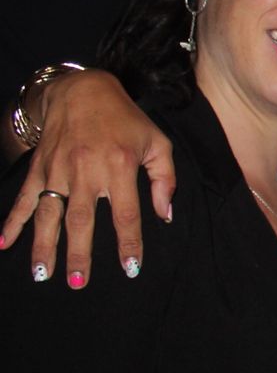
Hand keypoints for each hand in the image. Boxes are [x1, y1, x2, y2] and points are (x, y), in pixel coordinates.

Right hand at [0, 69, 172, 285]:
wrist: (82, 90)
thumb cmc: (126, 121)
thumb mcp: (157, 143)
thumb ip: (164, 180)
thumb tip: (164, 215)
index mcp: (119, 166)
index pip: (126, 214)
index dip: (128, 244)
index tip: (130, 269)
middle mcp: (85, 170)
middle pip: (82, 220)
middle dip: (79, 253)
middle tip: (78, 282)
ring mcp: (57, 170)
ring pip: (49, 214)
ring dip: (44, 246)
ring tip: (43, 274)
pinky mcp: (38, 168)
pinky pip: (23, 198)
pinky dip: (11, 221)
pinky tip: (3, 243)